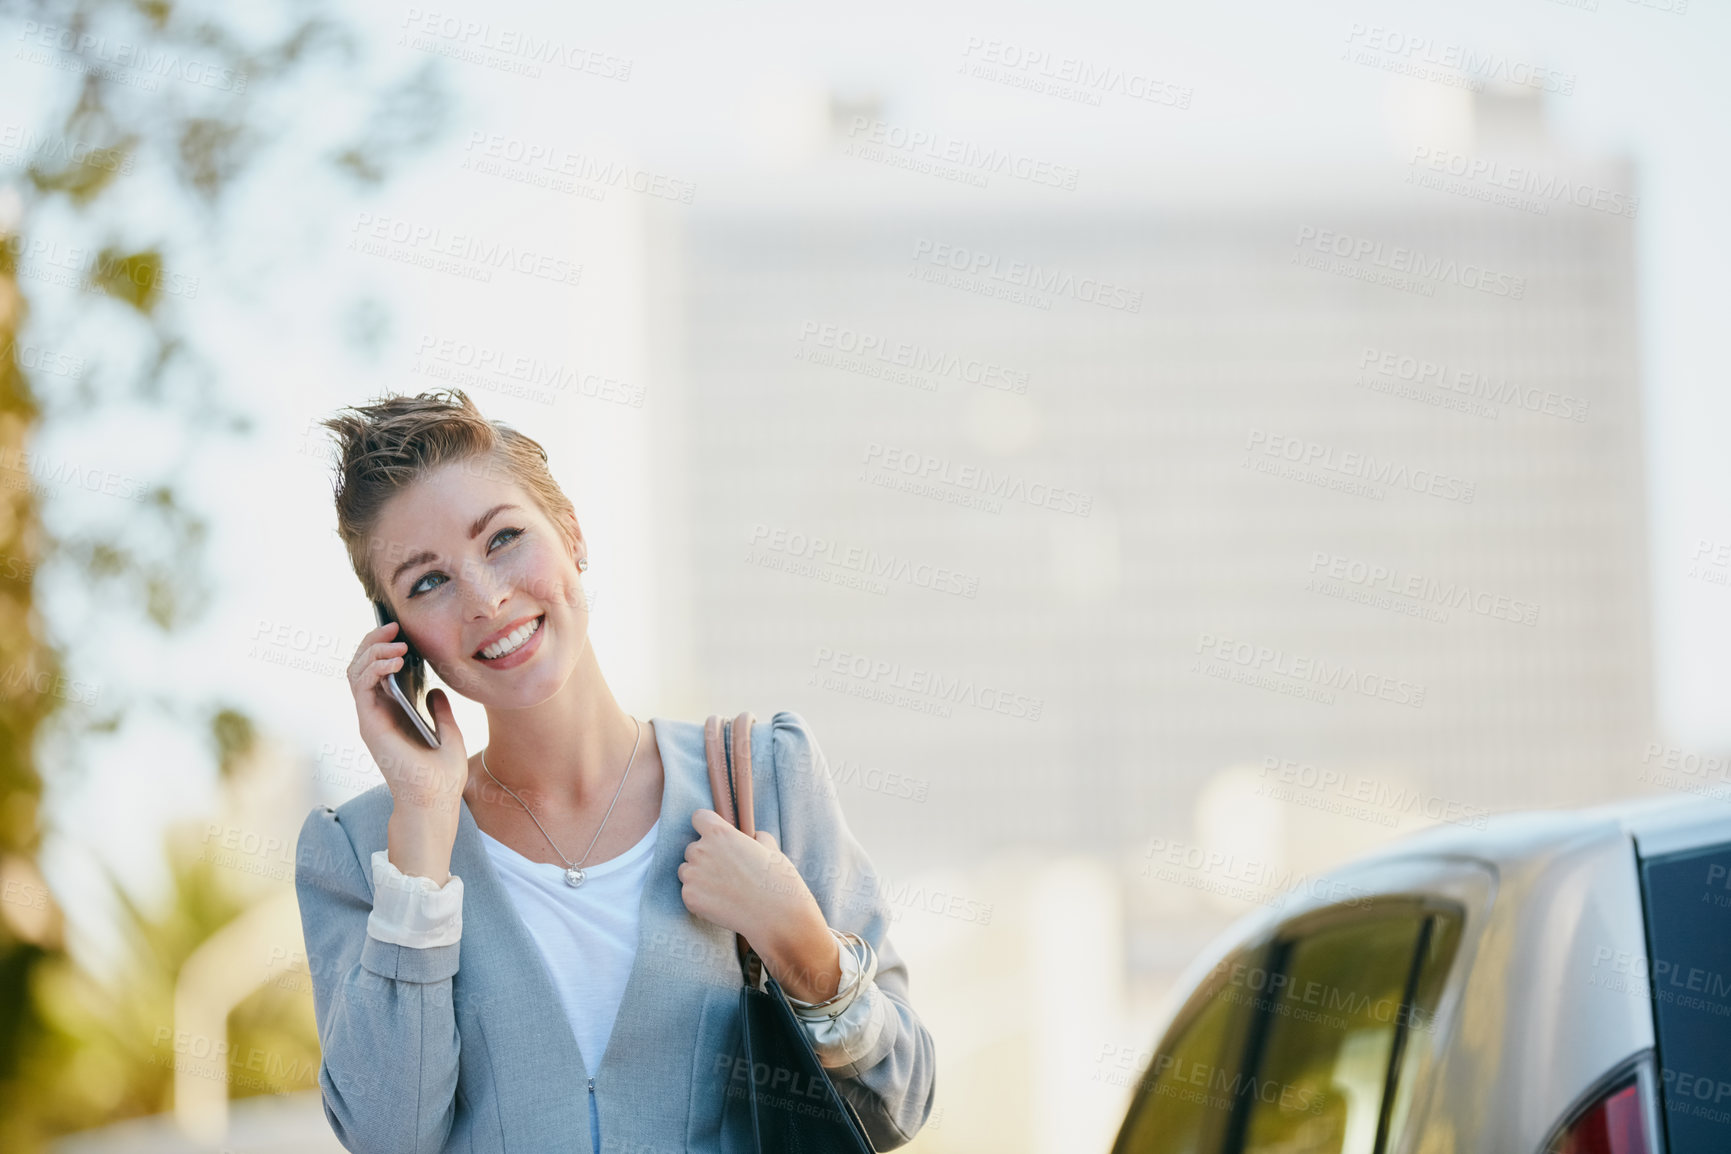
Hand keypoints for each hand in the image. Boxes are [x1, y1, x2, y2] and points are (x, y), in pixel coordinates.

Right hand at [347, 619, 469, 823]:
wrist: (436, 801)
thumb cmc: (441, 777)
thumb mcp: (449, 735)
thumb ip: (440, 713)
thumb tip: (435, 692)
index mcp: (394, 714)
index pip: (378, 673)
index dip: (384, 648)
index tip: (401, 632)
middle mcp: (377, 714)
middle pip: (362, 666)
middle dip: (373, 642)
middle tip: (393, 626)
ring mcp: (370, 718)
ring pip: (356, 672)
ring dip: (372, 651)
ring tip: (396, 642)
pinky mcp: (369, 723)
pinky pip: (361, 686)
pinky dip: (373, 667)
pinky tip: (394, 659)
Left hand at [677, 810, 839, 1000]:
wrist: (777, 916)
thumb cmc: (778, 880)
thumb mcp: (771, 849)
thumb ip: (755, 838)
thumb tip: (753, 837)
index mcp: (720, 833)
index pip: (699, 818)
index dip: (706, 827)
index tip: (714, 837)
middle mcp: (701, 850)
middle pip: (692, 848)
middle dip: (705, 857)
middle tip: (726, 872)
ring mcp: (692, 875)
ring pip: (686, 871)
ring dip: (698, 877)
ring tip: (723, 890)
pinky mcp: (689, 898)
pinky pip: (688, 893)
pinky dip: (700, 898)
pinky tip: (721, 904)